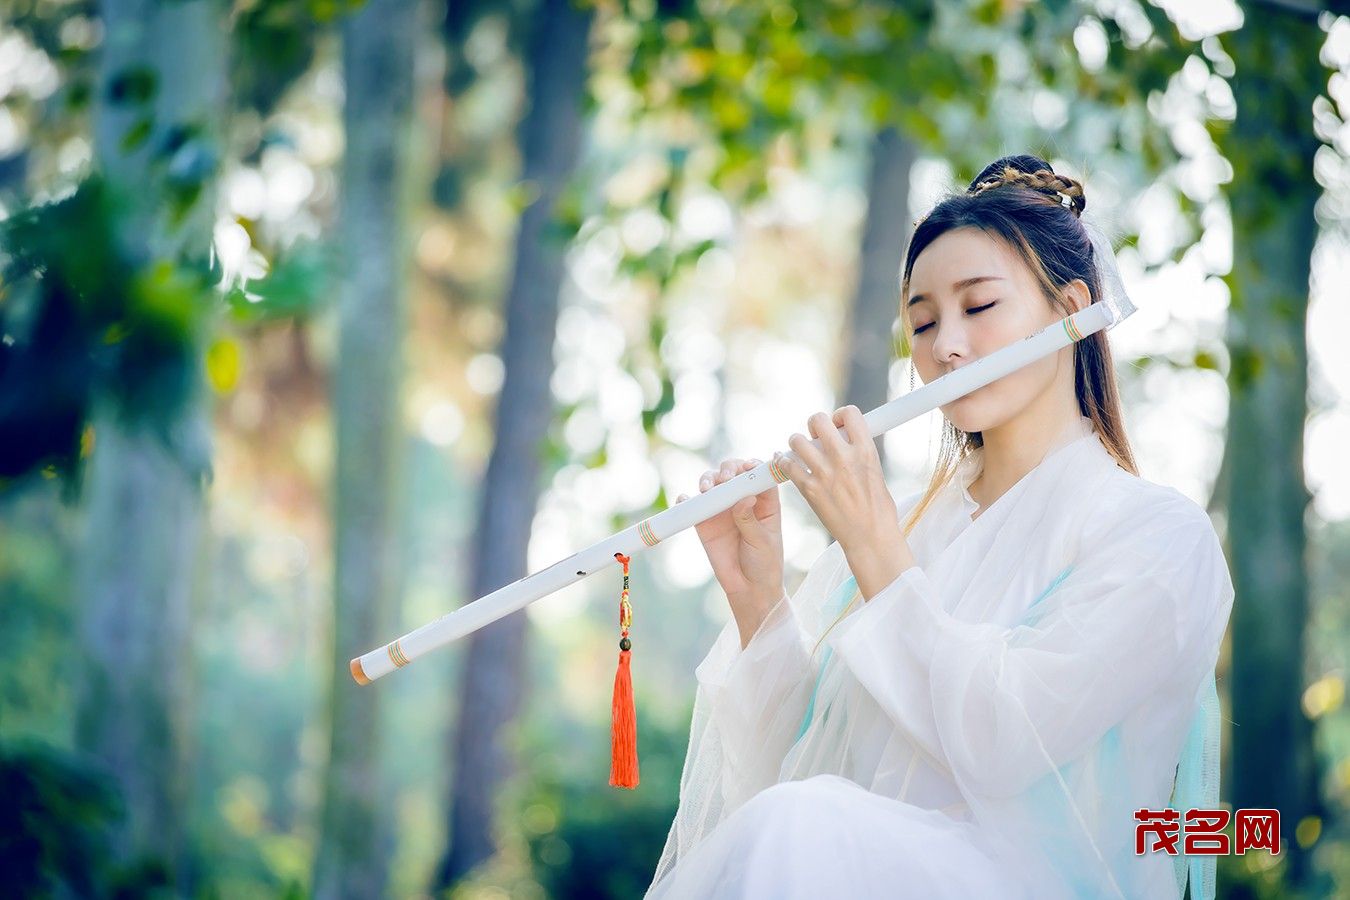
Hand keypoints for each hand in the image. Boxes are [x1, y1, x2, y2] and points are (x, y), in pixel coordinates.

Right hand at [676, 457, 784, 642]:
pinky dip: (686, 499)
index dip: (752, 466)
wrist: (747, 589)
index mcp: (764, 502)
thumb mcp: (762, 542)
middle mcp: (742, 500)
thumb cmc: (764, 564)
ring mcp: (722, 509)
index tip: (747, 467)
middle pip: (733, 473)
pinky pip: (692, 505)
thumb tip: (744, 498)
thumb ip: (751, 520)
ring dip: (708, 479)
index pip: (758, 475)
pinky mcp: (704, 522)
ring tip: (706, 489)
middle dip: (728, 470)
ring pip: (712, 483)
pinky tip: (685, 499)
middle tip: (725, 479)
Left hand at [775, 405, 913, 596]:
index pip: (849, 413)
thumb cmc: (877, 509)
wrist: (870, 537)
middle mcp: (843, 458)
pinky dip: (783, 462)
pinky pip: (787, 465)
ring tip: (801, 451)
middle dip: (815, 425)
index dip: (840, 415)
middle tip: (816, 436)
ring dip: (797, 443)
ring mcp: (824, 473)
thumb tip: (846, 440)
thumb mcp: (875, 472)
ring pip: (797, 440)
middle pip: (818, 420)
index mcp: (865, 451)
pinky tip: (786, 463)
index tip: (838, 425)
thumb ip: (859, 453)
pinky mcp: (809, 490)